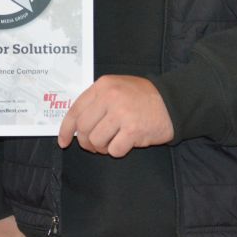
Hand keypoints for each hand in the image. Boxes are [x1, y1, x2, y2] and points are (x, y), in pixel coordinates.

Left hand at [57, 74, 173, 156]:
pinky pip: (114, 150)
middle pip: (84, 128)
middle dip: (86, 142)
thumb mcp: (116, 87)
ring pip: (96, 141)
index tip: (64, 142)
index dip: (66, 129)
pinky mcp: (133, 130)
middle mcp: (109, 97)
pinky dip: (117, 151)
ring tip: (112, 143)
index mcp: (102, 86)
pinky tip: (126, 143)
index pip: (75, 110)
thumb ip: (96, 100)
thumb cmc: (142, 97)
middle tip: (95, 145)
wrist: (172, 102)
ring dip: (102, 148)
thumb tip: (75, 125)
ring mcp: (121, 113)